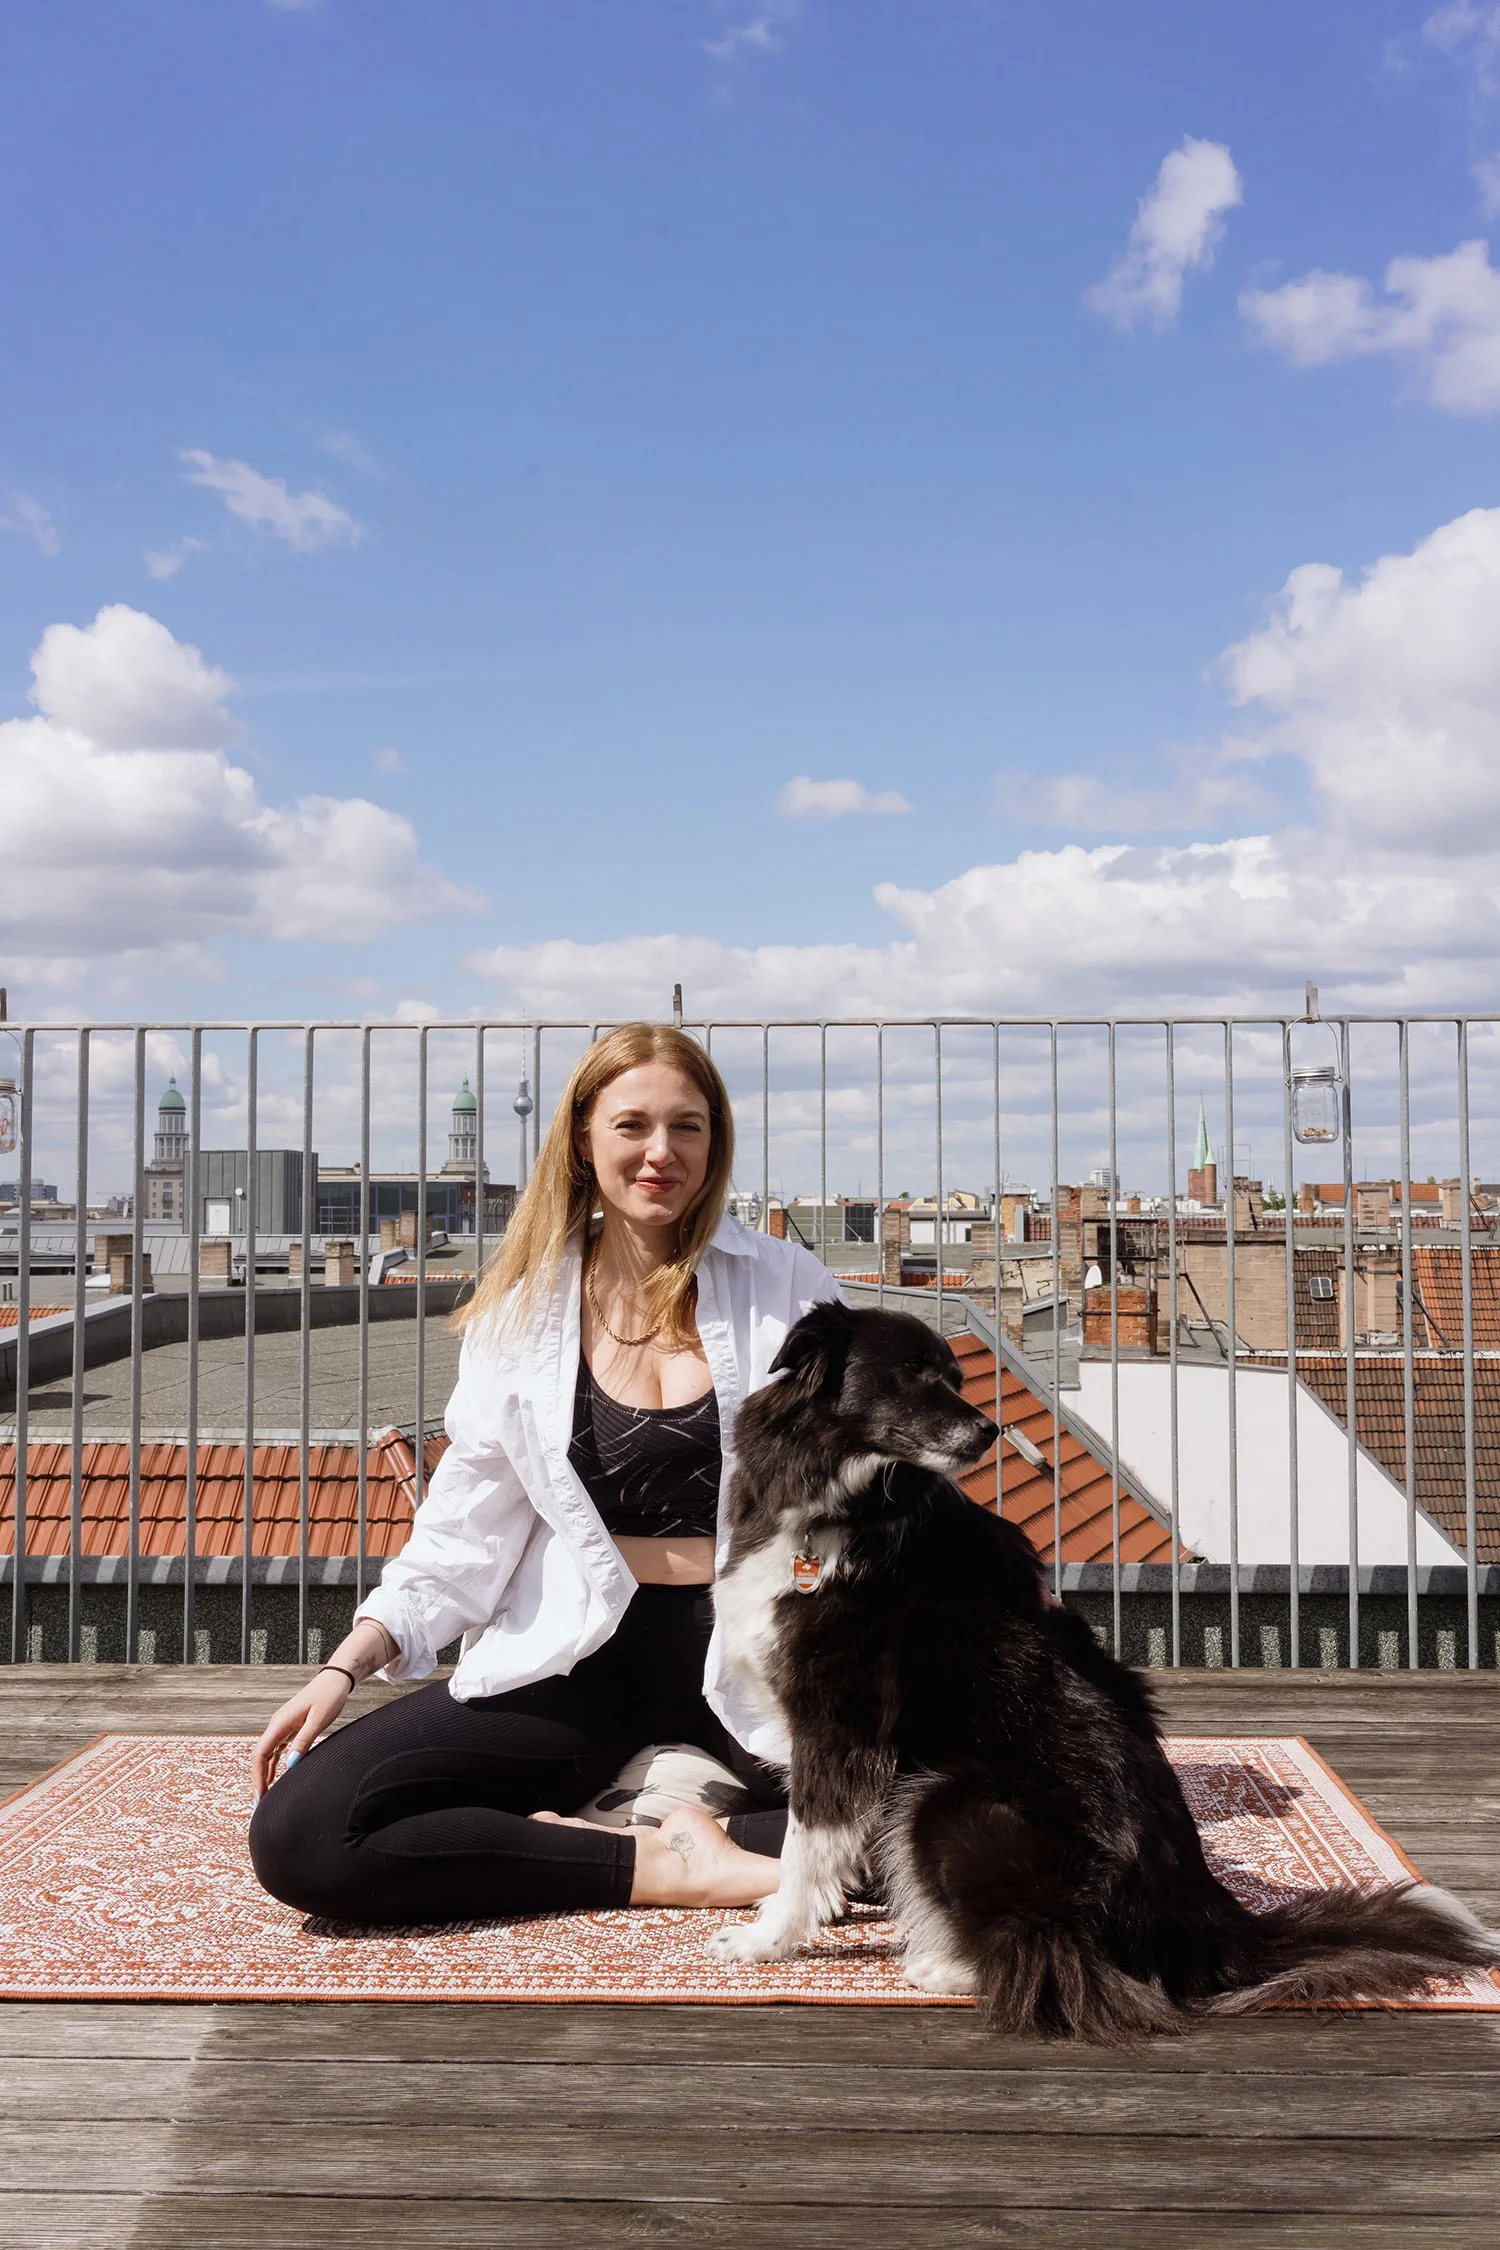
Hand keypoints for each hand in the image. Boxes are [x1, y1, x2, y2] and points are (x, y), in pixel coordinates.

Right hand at [252, 1671, 350, 1797]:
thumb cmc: (329, 1696)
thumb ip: (304, 1741)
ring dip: (264, 1774)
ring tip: (265, 1796)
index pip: (260, 1753)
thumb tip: (290, 1765)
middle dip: (258, 1779)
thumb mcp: (318, 1720)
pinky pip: (276, 1750)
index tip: (260, 1796)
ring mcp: (282, 1726)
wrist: (336, 1679)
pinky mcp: (291, 1727)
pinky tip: (274, 1778)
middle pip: (260, 1756)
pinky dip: (273, 1765)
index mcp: (280, 1723)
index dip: (257, 1776)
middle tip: (260, 1804)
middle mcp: (277, 1725)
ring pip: (266, 1754)